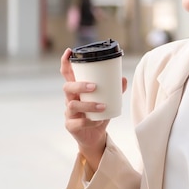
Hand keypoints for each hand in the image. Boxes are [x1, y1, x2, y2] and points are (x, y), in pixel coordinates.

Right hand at [60, 48, 126, 169]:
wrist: (95, 136)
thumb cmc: (99, 114)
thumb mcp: (108, 100)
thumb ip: (115, 90)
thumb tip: (123, 78)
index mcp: (76, 90)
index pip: (67, 74)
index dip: (66, 63)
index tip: (69, 51)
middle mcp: (70, 99)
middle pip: (67, 88)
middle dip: (79, 85)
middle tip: (94, 86)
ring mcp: (69, 113)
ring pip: (72, 105)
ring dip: (88, 105)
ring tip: (102, 106)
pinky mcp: (71, 126)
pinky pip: (78, 123)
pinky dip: (89, 121)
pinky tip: (97, 121)